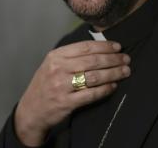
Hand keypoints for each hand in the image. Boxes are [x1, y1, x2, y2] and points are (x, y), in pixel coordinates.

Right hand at [14, 40, 130, 145]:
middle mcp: (58, 69)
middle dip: (113, 59)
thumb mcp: (53, 64)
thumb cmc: (46, 84)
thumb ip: (72, 56)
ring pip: (94, 76)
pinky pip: (91, 94)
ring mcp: (61, 86)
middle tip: (126, 59)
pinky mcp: (66, 102)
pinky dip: (105, 89)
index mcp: (56, 56)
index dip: (104, 46)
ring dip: (113, 73)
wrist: (31, 110)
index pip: (85, 47)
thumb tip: (101, 48)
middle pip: (92, 61)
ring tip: (125, 71)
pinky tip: (113, 86)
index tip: (118, 47)